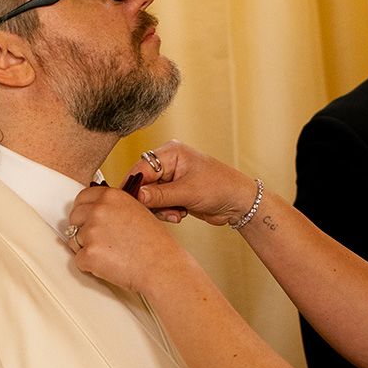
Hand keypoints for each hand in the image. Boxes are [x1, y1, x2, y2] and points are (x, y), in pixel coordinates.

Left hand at [64, 186, 190, 295]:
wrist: (162, 267)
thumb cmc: (156, 244)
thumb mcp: (137, 212)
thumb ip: (113, 208)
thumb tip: (95, 211)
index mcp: (111, 196)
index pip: (82, 197)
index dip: (84, 211)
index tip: (87, 219)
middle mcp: (99, 210)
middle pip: (74, 218)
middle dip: (82, 230)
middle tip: (101, 242)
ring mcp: (91, 232)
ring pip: (75, 240)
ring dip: (87, 248)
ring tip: (112, 254)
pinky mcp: (88, 254)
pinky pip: (79, 260)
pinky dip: (90, 266)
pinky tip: (110, 265)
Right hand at [125, 140, 260, 225]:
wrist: (239, 202)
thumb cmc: (219, 188)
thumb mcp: (187, 192)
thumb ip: (160, 195)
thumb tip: (136, 196)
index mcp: (170, 153)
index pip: (141, 168)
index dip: (133, 186)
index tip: (129, 203)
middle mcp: (168, 163)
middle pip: (143, 184)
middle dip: (151, 201)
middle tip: (162, 211)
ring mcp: (171, 178)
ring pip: (150, 197)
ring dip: (161, 209)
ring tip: (176, 214)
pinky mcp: (175, 192)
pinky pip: (160, 204)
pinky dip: (166, 212)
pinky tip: (180, 214)